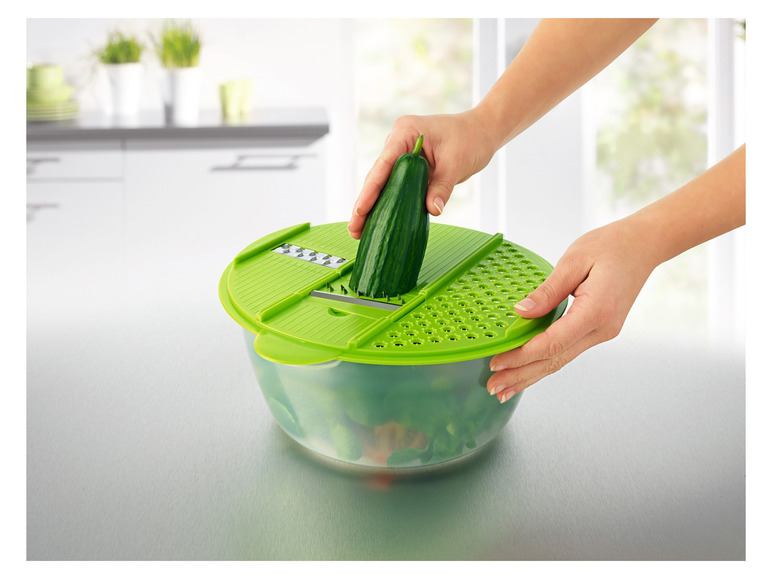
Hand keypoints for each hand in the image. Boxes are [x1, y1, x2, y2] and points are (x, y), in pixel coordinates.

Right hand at [347, 110, 496, 238]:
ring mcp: (401, 153)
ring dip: (373, 206)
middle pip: (377, 176)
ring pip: (382, 183)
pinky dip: (387, 203)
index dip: (370, 190)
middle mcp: (398, 141)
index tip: (360, 210)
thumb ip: (442, 187)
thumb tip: (432, 210)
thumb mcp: (456, 164)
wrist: (482, 131)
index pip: (383, 164)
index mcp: (406, 132)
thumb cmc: (471, 139)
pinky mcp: (408, 166)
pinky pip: (395, 186)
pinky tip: (378, 221)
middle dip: (365, 203)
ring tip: (359, 231)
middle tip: (354, 229)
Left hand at [486, 217, 657, 402]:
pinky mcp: (599, 330)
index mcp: (596, 311)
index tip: (497, 362)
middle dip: (521, 375)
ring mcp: (602, 332)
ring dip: (531, 375)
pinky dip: (545, 363)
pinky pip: (567, 351)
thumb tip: (521, 312)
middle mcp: (602, 329)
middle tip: (494, 387)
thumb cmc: (613, 246)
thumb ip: (547, 290)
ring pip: (561, 361)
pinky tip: (528, 371)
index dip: (522, 355)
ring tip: (505, 388)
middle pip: (555, 360)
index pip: (552, 343)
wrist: (644, 245)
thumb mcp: (574, 260)